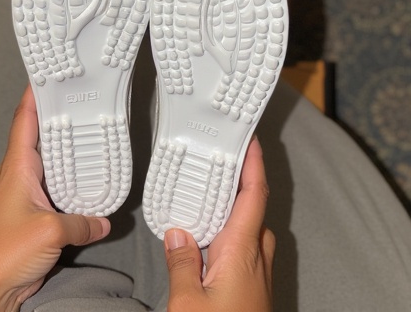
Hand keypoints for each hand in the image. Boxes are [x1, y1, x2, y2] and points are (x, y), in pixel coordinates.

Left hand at [0, 86, 110, 311]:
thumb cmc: (5, 252)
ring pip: (43, 164)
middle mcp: (14, 175)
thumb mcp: (52, 231)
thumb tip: (105, 222)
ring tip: (87, 140)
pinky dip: (63, 182)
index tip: (46, 77)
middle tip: (80, 105)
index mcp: (15, 168)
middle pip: (36, 139)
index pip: (23, 122)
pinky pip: (47, 189)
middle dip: (55, 121)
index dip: (33, 97)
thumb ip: (83, 222)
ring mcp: (18, 194)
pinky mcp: (24, 213)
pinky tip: (81, 184)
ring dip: (61, 153)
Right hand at [164, 136, 274, 311]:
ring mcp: (257, 269)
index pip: (254, 195)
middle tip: (220, 159)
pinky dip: (229, 226)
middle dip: (240, 180)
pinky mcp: (252, 282)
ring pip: (249, 225)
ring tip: (210, 188)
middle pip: (253, 206)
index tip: (251, 140)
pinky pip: (244, 242)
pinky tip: (207, 230)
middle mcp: (256, 255)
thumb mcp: (189, 304)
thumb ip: (182, 264)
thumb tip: (177, 234)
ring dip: (234, 204)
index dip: (255, 164)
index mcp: (243, 250)